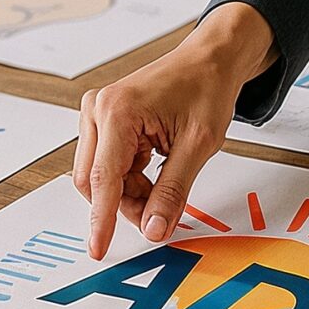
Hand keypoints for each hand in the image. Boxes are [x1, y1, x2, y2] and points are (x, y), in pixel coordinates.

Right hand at [72, 2, 274, 257]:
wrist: (211, 59)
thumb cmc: (206, 89)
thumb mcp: (198, 146)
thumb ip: (173, 190)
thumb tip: (154, 230)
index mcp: (117, 112)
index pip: (103, 180)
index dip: (101, 220)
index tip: (98, 249)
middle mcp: (98, 110)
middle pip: (97, 181)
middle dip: (126, 205)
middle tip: (162, 214)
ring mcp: (97, 113)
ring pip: (102, 176)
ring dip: (129, 192)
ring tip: (166, 184)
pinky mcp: (104, 120)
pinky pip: (108, 164)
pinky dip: (130, 179)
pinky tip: (156, 171)